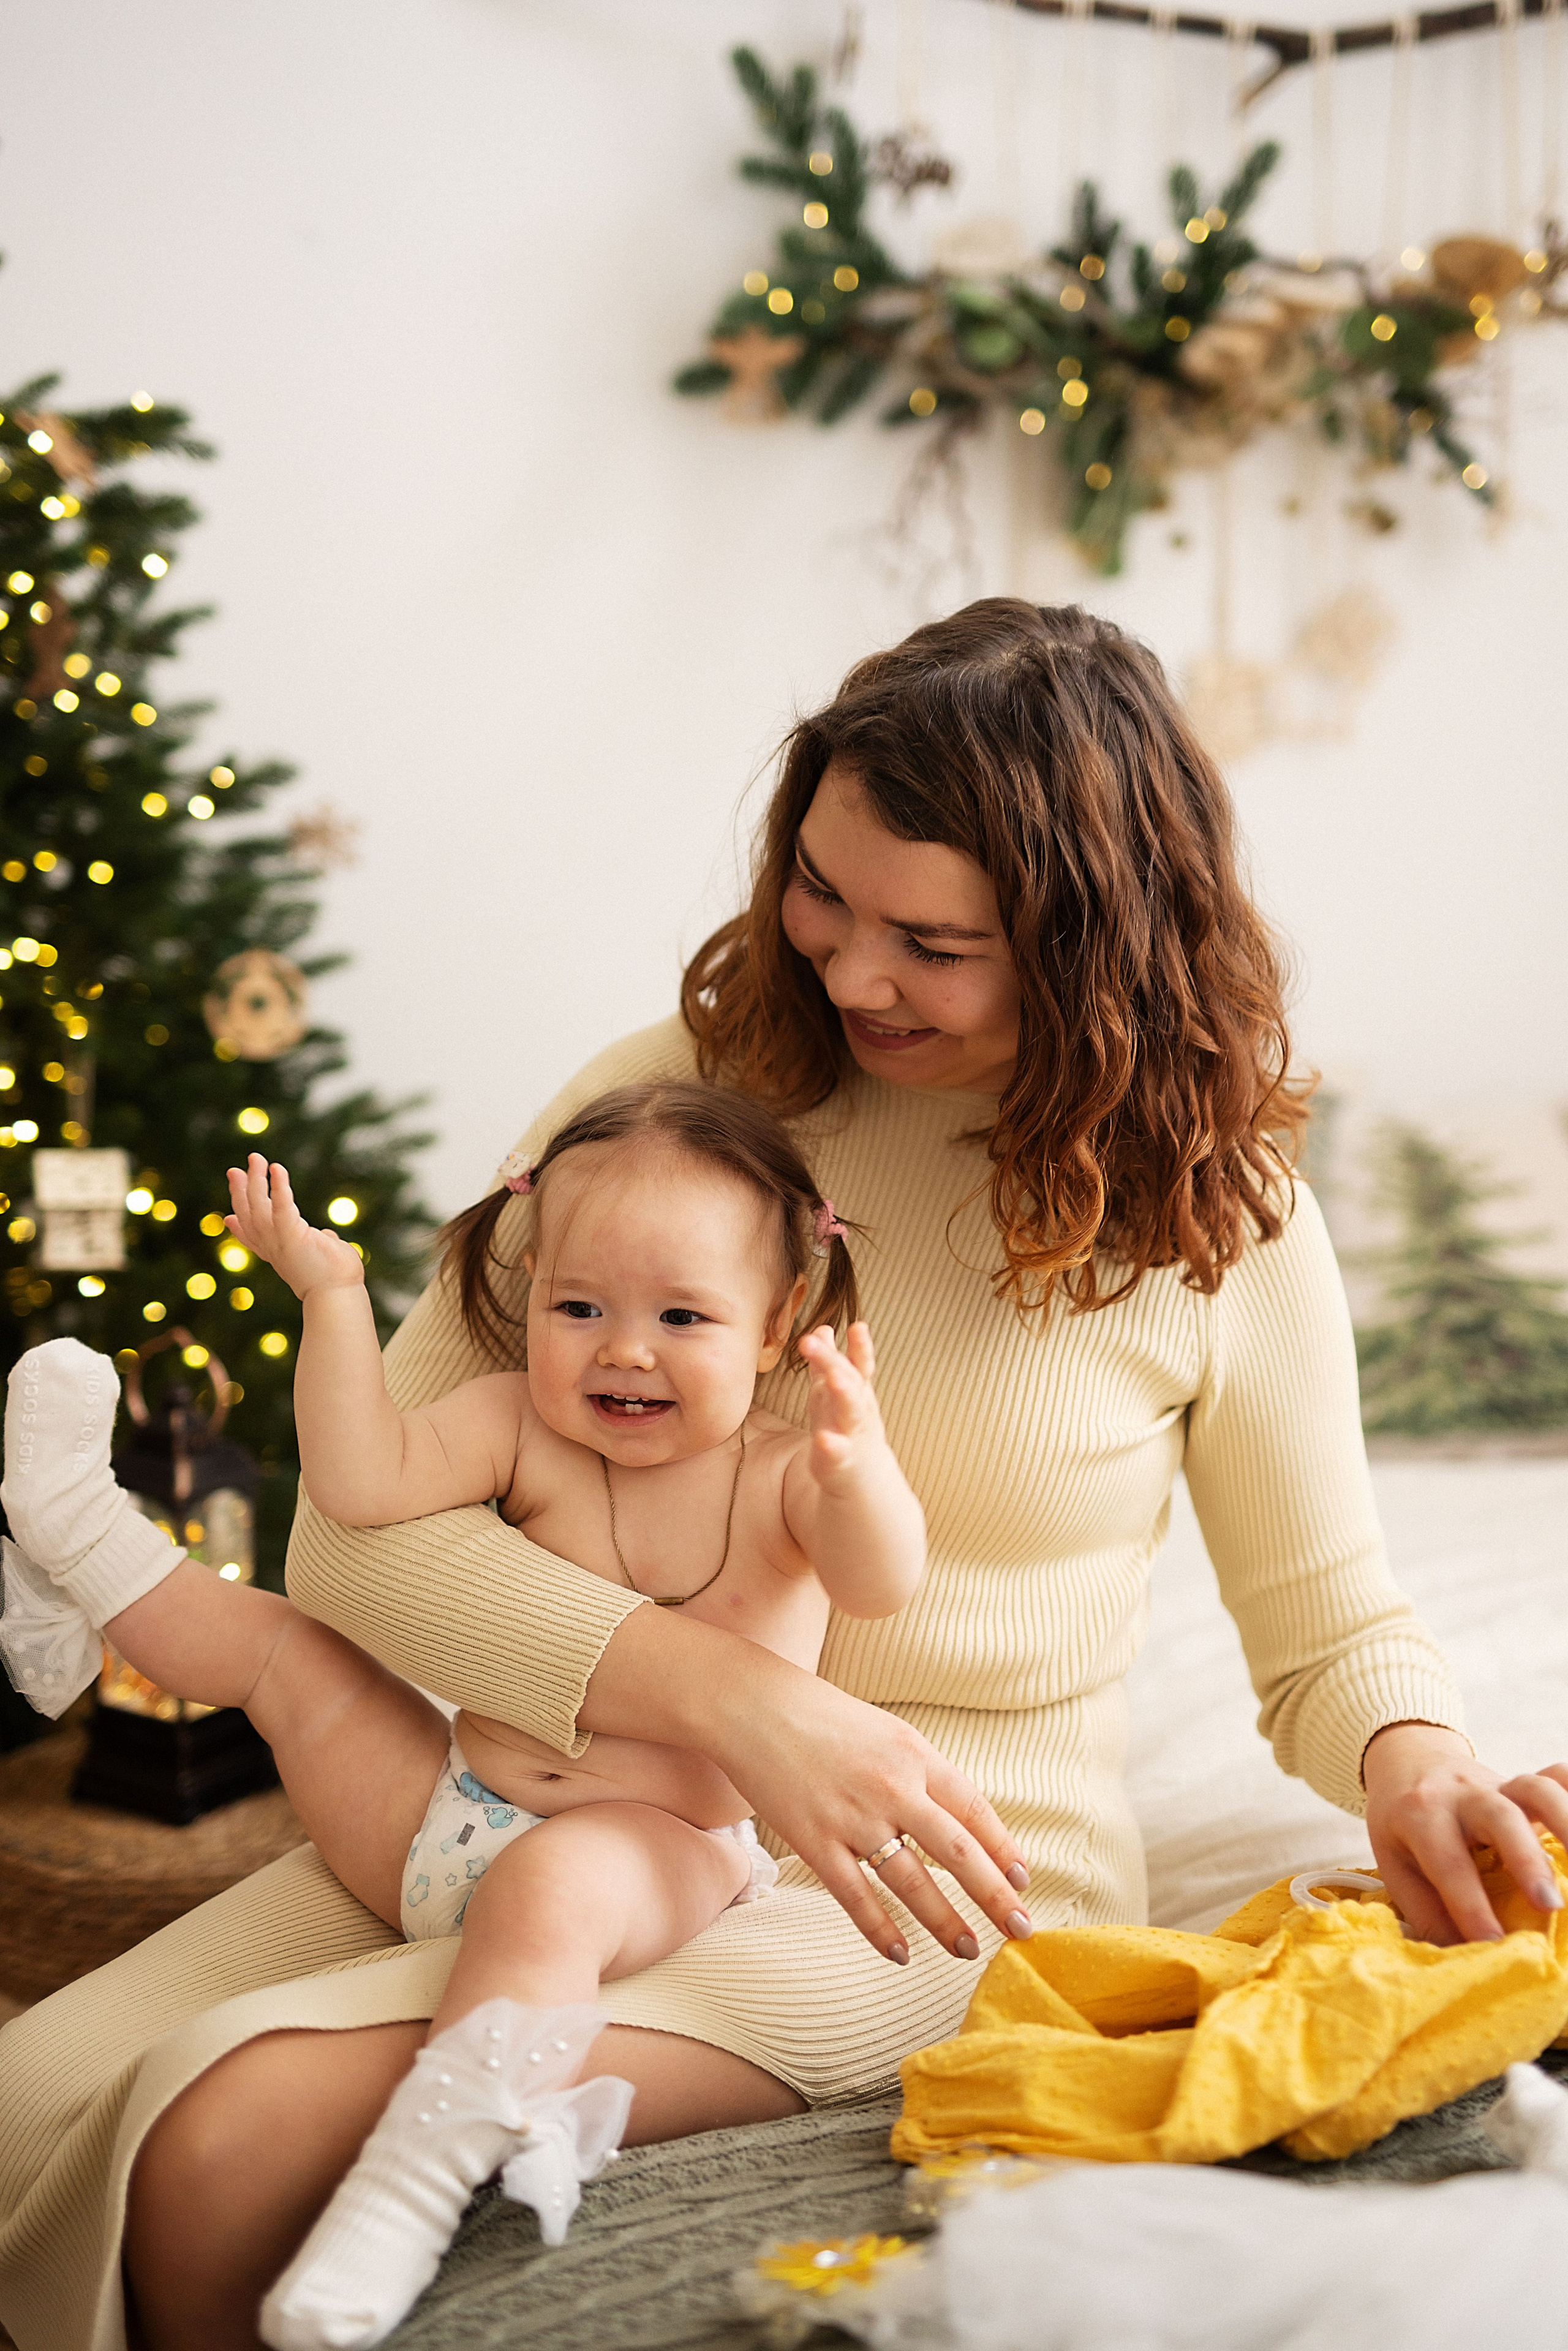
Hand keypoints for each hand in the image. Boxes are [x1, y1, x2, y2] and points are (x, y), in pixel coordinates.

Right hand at [225, 1155, 363, 1299]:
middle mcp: (273, 1248)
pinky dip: (278, 1187)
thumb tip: (326, 1236)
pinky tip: (277, 1168)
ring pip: (257, 1207)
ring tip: (256, 1158)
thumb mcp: (324, 1256)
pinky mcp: (291, 1236)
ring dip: (255, 1181)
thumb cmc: (336, 1279)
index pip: (253, 1240)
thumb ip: (320, 1242)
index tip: (228, 1217)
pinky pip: (280, 1207)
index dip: (238, 1229)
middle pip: (248, 1217)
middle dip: (240, 1192)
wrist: (338, 1297)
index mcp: (279, 1254)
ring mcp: (279, 1242)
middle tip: (235, 1169)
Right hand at [695, 1638, 1033, 1964]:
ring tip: (967, 1949)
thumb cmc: (822, 1716)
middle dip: (994, 1896)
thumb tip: (958, 1820)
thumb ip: (921, 1772)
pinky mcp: (813, 1840)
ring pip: (911, 1882)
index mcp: (915, 1754)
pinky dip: (880, 1930)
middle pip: (957, 1851)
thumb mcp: (887, 1731)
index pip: (974, 1810)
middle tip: (1020, 1930)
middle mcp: (892, 1787)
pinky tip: (901, 1954)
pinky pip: (855, 1896)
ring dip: (944, 1921)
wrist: (752, 1705)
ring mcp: (852, 1817)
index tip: (1022, 1881)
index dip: (1003, 1849)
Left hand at [799, 1322, 886, 1494]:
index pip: (860, 1364)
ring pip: (850, 1412)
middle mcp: (858, 1409)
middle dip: (834, 1361)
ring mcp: (851, 1434)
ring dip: (843, 1393)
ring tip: (833, 1378)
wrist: (863, 1476)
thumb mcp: (838, 1391)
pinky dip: (831, 1446)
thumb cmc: (846, 1426)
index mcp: (856, 1391)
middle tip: (811, 1340)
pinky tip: (823, 1439)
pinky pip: (836, 1453)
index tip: (858, 1326)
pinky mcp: (839, 1461)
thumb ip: (829, 1360)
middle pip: (850, 1381)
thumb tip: (822, 1327)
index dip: (861, 1346)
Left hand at [1363, 1721, 1567, 1942]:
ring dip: (1566, 1821)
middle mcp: (1462, 1794)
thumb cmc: (1402, 1824)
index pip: (1448, 1862)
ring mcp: (1498, 1783)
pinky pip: (1556, 1775)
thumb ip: (1427, 1911)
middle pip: (1498, 1817)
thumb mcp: (1396, 1864)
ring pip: (1536, 1789)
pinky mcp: (1524, 1781)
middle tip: (1550, 1906)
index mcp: (1420, 1815)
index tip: (1494, 1943)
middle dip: (1527, 1861)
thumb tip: (1461, 1960)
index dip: (1470, 1905)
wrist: (1407, 1762)